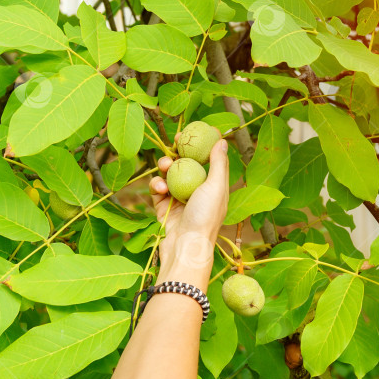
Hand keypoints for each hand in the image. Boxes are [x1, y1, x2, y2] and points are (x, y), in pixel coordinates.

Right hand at [148, 137, 229, 289]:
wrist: (185, 247)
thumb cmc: (205, 217)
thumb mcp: (216, 187)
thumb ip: (218, 163)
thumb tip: (222, 140)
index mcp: (213, 185)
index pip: (207, 159)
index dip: (200, 144)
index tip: (194, 132)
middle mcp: (197, 190)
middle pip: (186, 163)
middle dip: (179, 151)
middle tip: (175, 141)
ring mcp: (179, 198)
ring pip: (169, 174)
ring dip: (165, 167)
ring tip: (164, 167)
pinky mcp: (163, 206)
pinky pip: (157, 188)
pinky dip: (156, 185)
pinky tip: (160, 189)